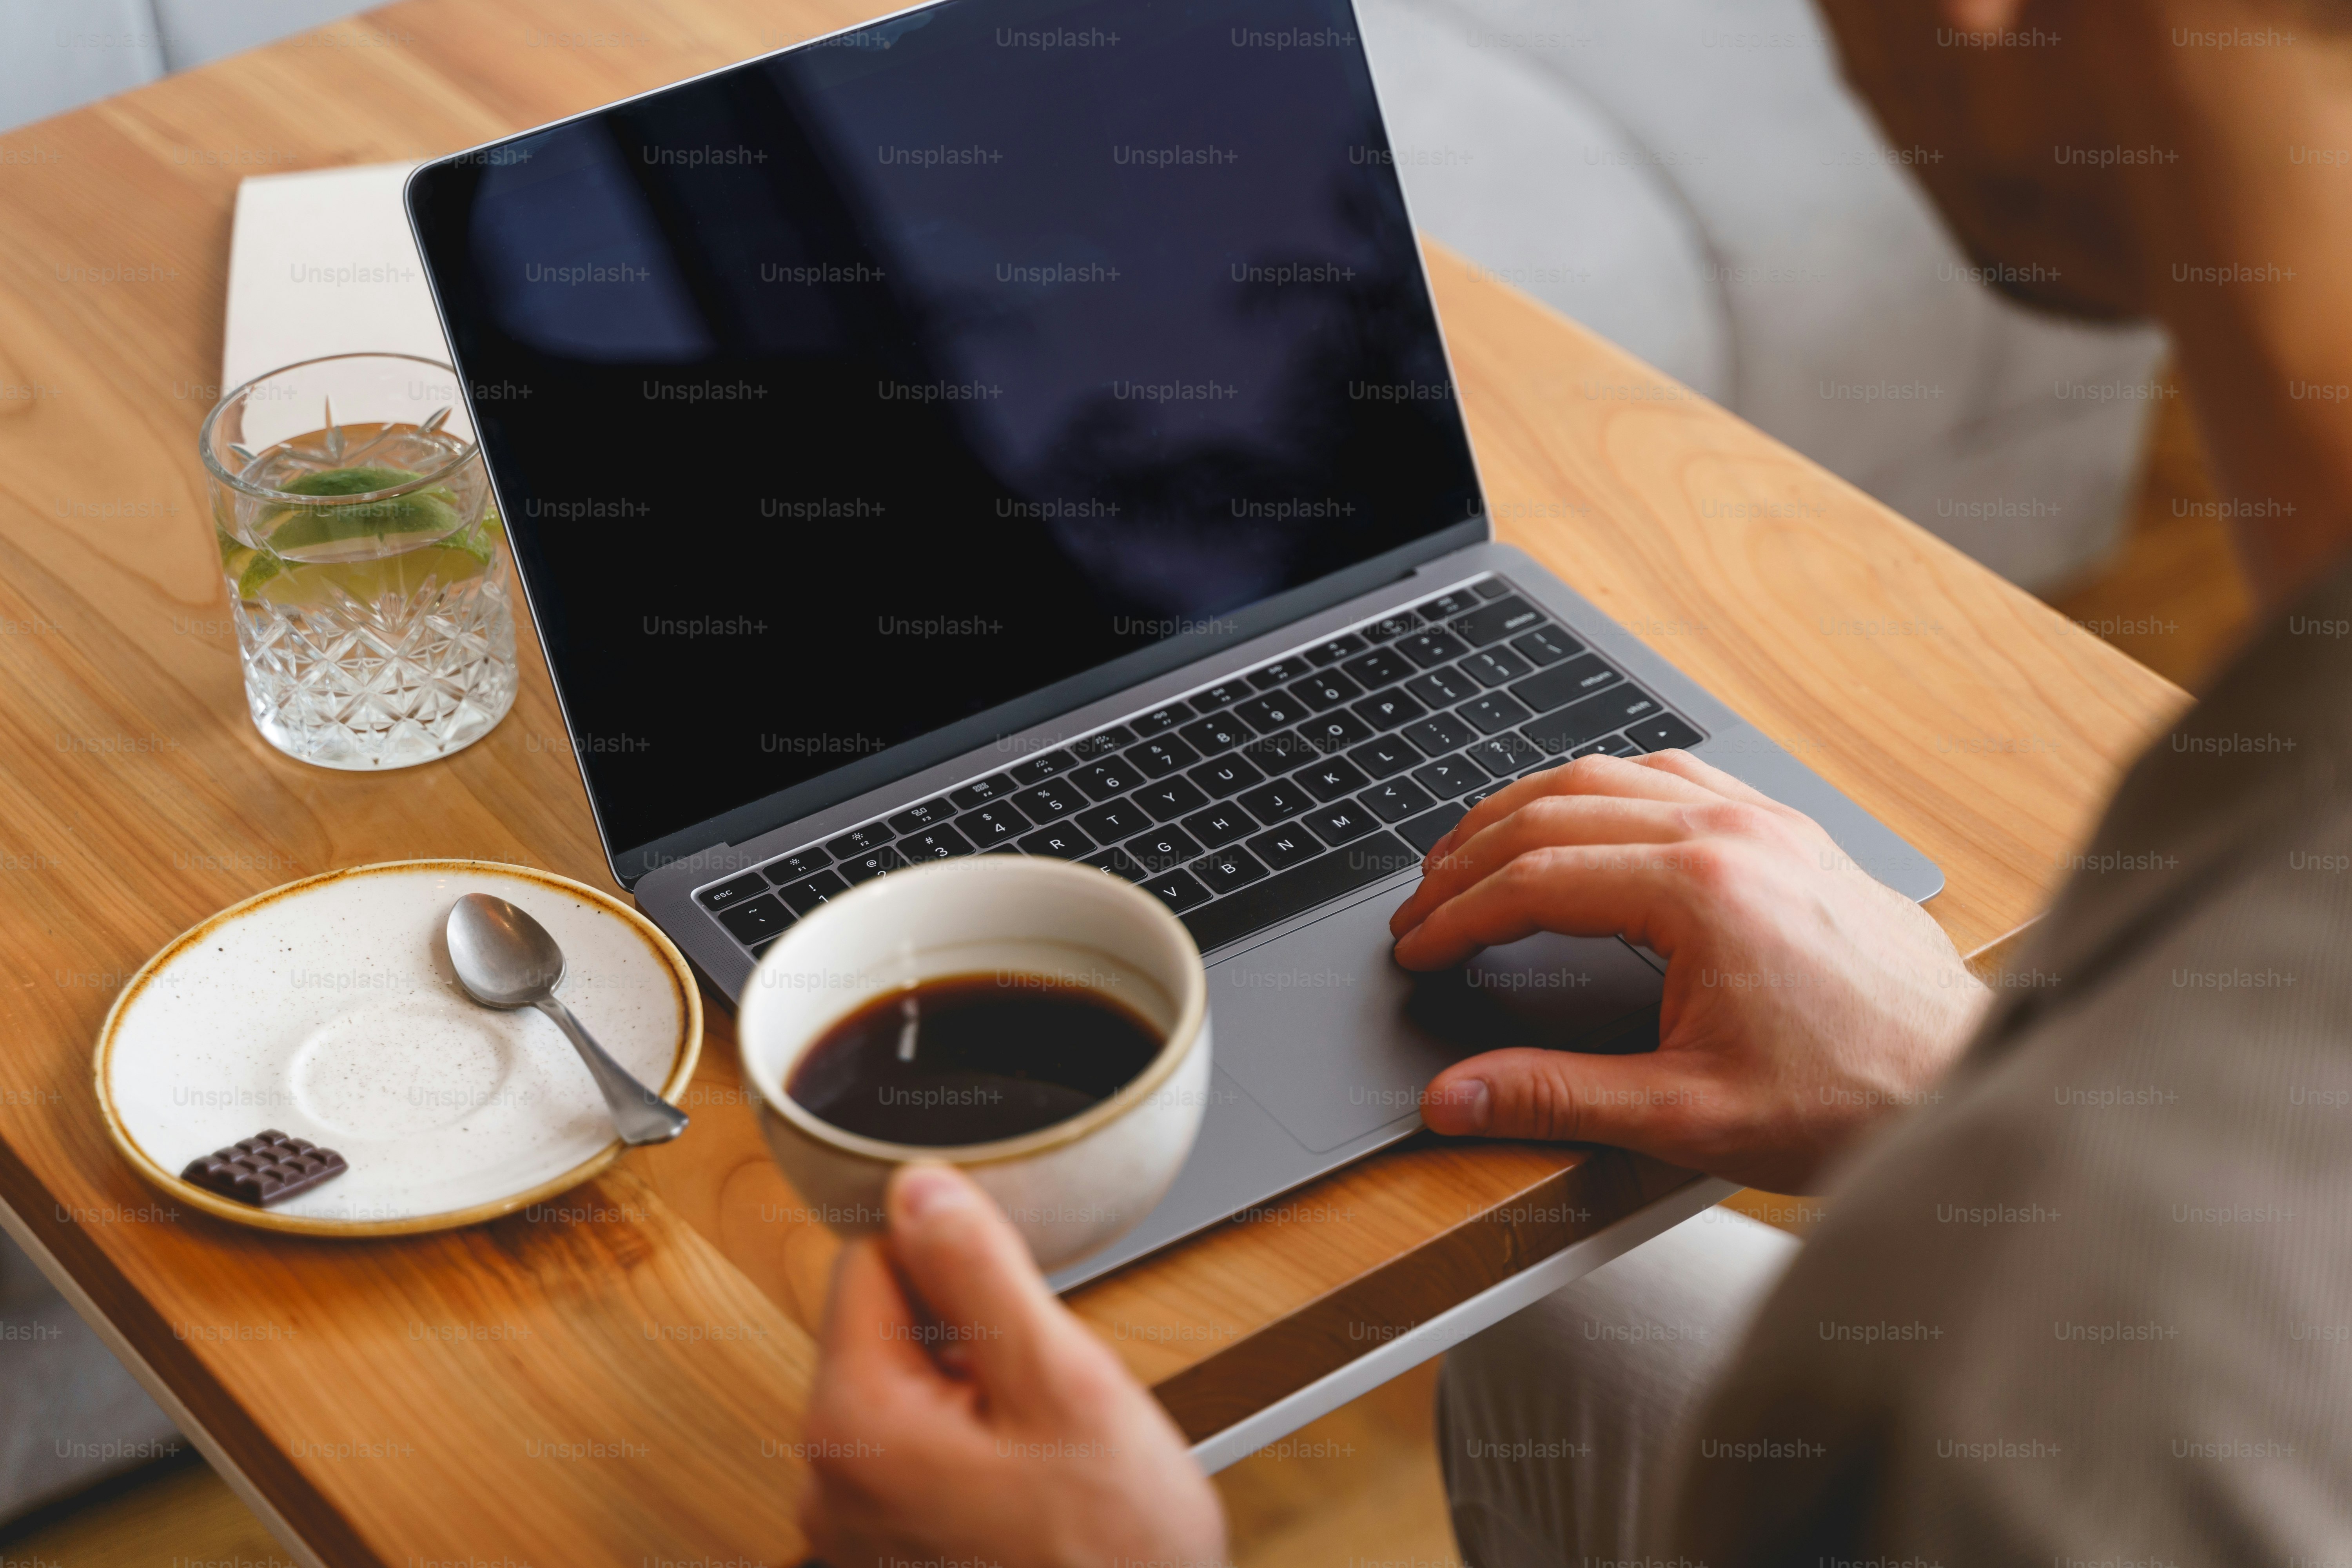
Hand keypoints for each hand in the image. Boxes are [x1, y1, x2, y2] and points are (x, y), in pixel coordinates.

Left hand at [800, 1163, 1227, 1567]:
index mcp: (854, 1421)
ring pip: (908, 1389)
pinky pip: (917, 1455)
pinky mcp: (886, 1555)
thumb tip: (918, 1185)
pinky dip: (972, 1449)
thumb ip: (980, 1270)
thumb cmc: (1115, 1558)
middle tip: (1043, 1391)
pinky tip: (1029, 1488)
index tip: (1014, 1299)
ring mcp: (851, 1529)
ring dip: (975, 1392)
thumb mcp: (1063, 1383)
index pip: (865, 1259)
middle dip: (966, 1331)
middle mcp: (828, 1482)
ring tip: (1042, 1447)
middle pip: (881, 1326)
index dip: (952, 1257)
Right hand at [1388, 751, 1986, 1191]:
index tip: (1417, 947)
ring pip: (1609, 774)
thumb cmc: (1851, 1098)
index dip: (1457, 914)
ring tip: (1473, 853)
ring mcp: (1766, 821)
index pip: (1535, 877)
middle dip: (1471, 854)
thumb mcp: (1685, 1114)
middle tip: (1422, 904)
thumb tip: (1456, 1098)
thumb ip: (1556, 1097)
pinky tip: (1579, 819)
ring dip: (1527, 808)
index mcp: (1701, 891)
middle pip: (1557, 807)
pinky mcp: (1789, 831)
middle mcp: (1732, 832)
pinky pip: (1672, 775)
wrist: (1966, 1083)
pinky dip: (1601, 789)